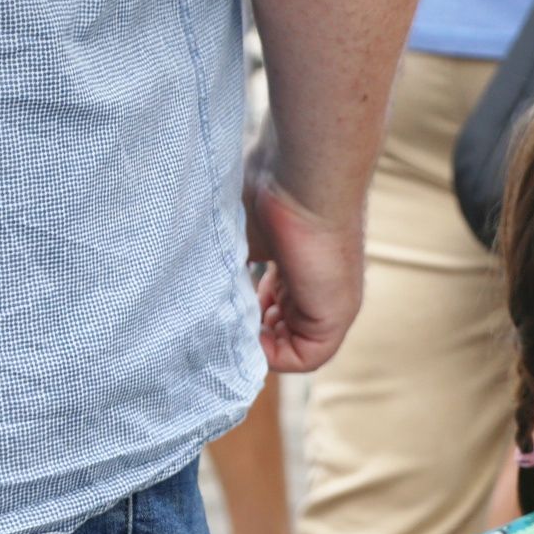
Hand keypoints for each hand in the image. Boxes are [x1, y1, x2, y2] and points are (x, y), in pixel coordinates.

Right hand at [243, 141, 364, 372]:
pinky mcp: (337, 314)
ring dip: (257, 343)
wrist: (301, 176)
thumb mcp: (234, 234)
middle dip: (248, 332)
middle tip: (225, 317)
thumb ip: (225, 266)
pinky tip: (251, 333)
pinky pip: (307, 357)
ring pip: (291, 345)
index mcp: (295, 263)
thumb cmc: (264, 188)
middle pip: (280, 329)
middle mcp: (316, 284)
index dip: (243, 314)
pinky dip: (275, 355)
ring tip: (234, 323)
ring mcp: (330, 300)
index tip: (222, 303)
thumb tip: (195, 295)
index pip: (270, 307)